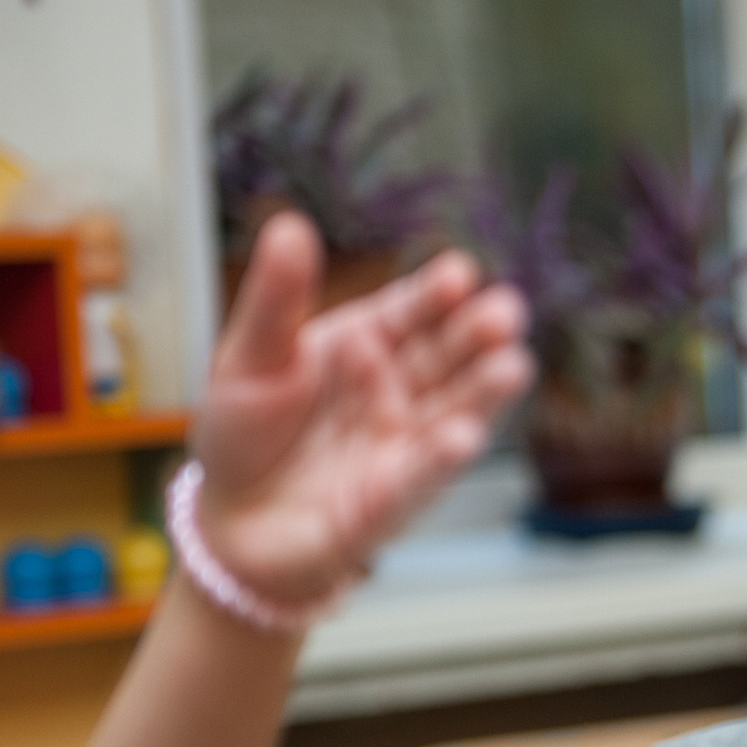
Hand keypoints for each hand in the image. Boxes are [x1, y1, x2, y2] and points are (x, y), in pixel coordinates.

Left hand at [191, 212, 532, 608]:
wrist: (233, 522)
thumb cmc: (243, 435)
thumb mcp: (251, 355)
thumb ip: (277, 296)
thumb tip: (289, 223)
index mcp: (365, 345)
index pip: (412, 312)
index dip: (437, 295)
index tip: (461, 273)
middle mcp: (397, 390)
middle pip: (447, 356)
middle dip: (480, 335)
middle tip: (506, 312)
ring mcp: (404, 442)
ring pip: (454, 410)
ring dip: (485, 392)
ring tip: (513, 366)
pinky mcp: (396, 497)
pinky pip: (423, 474)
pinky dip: (443, 457)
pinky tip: (464, 436)